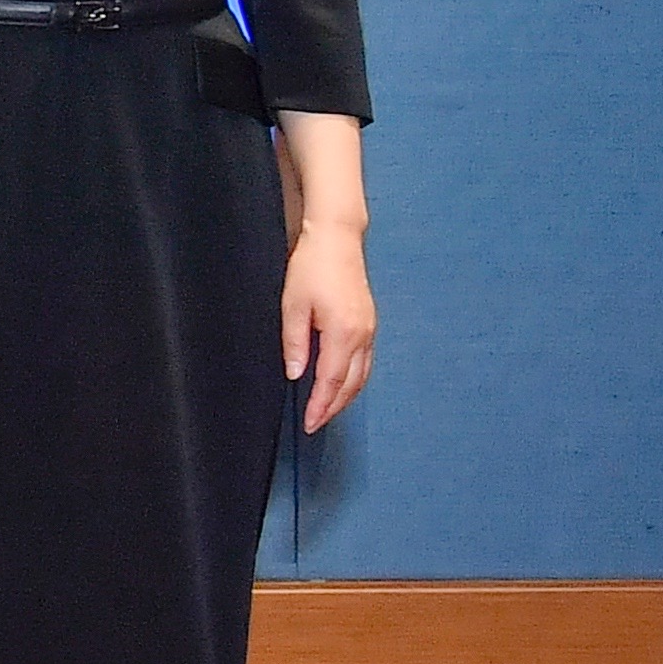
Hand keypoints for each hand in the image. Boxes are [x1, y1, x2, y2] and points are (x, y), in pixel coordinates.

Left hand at [284, 223, 376, 431]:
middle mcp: (362, 335)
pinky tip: (340, 384)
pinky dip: (354, 379)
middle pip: (351, 383)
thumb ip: (295, 343)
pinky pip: (365, 361)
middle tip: (316, 424)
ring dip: (345, 396)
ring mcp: (370, 329)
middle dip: (333, 407)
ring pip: (362, 374)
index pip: (332, 380)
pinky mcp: (370, 323)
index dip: (321, 405)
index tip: (310, 424)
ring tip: (326, 410)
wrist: (336, 239)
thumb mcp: (293, 305)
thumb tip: (296, 374)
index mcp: (343, 333)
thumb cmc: (311, 268)